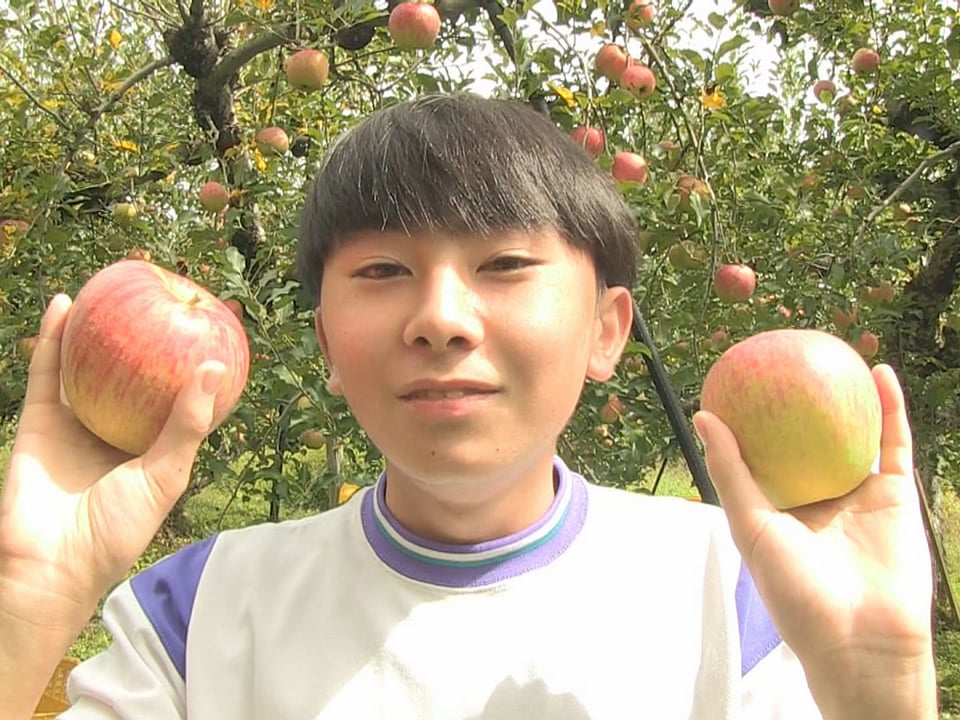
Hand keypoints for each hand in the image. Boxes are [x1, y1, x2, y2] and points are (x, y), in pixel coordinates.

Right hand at [0, 294, 225, 610]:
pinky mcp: (39, 421)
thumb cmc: (116, 529)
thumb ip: (186, 423)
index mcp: (150, 445)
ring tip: (113, 286)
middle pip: (133, 373)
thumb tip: (216, 365)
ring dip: (97, 329)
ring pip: (89, 365)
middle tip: (163, 294)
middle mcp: (115, 429)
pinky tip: (67, 303)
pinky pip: (48, 370)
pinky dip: (55, 337)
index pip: (175, 395)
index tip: (211, 323)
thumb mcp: (163, 475)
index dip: (190, 362)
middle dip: (145, 337)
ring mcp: (77, 423)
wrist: (50, 566)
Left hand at [693, 364, 935, 718]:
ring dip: (847, 397)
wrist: (861, 638)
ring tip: (833, 353)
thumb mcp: (751, 526)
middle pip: (807, 439)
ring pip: (852, 435)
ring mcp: (859, 496)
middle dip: (799, 403)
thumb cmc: (794, 589)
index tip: (739, 380)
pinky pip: (893, 443)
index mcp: (781, 508)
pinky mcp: (896, 496)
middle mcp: (819, 498)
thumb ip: (731, 471)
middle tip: (786, 358)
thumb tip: (704, 415)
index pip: (763, 453)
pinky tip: (878, 372)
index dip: (752, 420)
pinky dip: (890, 408)